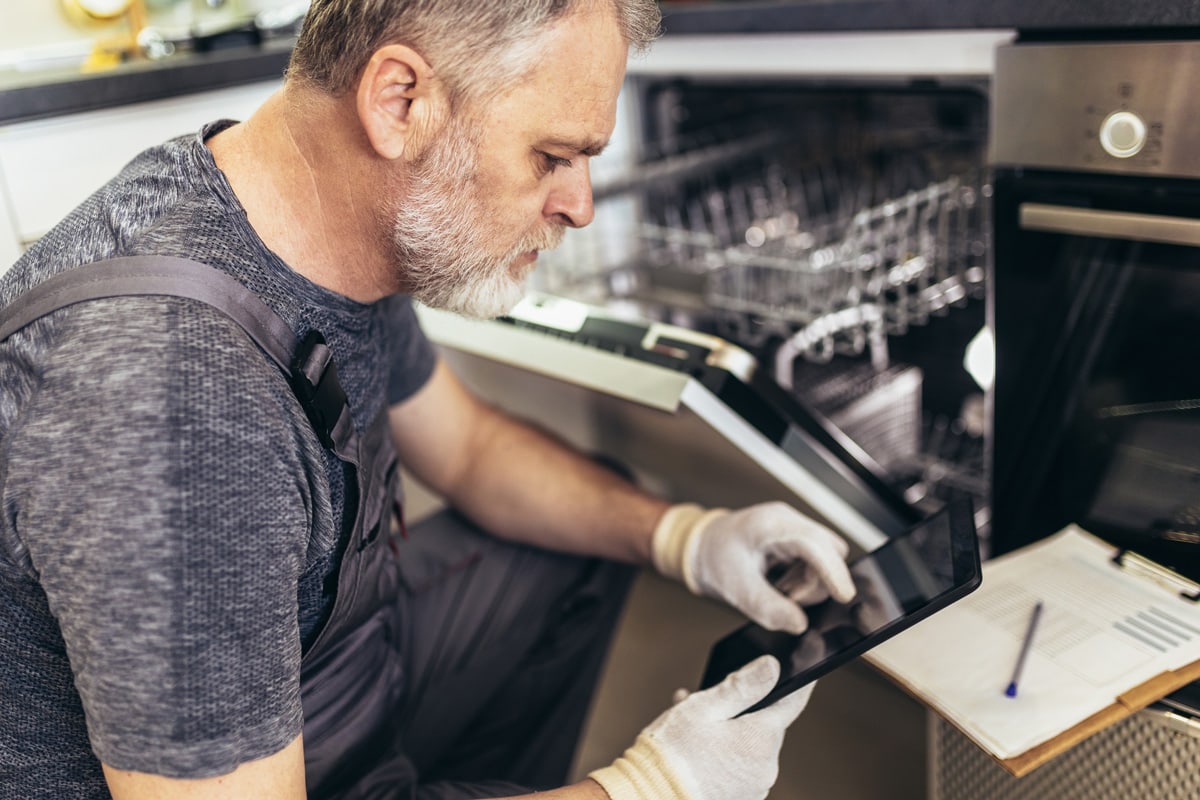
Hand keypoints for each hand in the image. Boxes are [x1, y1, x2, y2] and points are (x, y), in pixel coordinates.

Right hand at [589, 656, 810, 799]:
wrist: (650, 796)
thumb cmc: (673, 752)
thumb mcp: (704, 708)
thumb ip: (743, 686)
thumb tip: (773, 666)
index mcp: (761, 739)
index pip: (793, 703)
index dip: (800, 683)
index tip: (807, 668)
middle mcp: (766, 767)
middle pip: (766, 725)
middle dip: (744, 710)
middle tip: (712, 701)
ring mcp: (755, 787)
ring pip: (751, 746)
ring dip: (731, 732)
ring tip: (694, 727)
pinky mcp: (741, 799)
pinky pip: (741, 767)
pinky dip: (726, 754)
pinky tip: (698, 748)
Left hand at [652, 502, 855, 633]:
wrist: (702, 546)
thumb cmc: (714, 559)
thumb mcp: (736, 588)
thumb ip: (767, 608)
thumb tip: (799, 624)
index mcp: (771, 524)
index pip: (815, 544)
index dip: (833, 571)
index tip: (844, 596)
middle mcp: (788, 521)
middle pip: (829, 551)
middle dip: (816, 582)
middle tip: (785, 595)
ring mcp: (793, 528)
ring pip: (826, 558)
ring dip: (809, 583)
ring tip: (778, 590)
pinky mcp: (796, 540)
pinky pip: (816, 561)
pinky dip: (804, 579)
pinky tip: (782, 585)